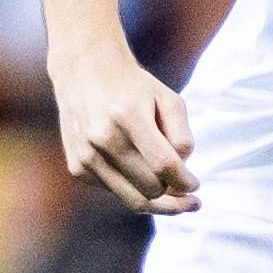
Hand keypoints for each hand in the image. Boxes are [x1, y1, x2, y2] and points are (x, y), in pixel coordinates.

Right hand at [50, 47, 197, 214]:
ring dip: (157, 200)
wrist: (84, 72)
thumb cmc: (134, 88)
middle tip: (184, 187)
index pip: (164, 165)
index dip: (185, 182)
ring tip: (173, 195)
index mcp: (128, 117)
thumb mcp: (169, 100)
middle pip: (151, 188)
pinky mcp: (77, 167)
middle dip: (173, 192)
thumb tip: (181, 174)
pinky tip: (138, 173)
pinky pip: (115, 192)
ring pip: (133, 199)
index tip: (195, 187)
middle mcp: (103, 138)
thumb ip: (182, 137)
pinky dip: (132, 188)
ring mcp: (86, 155)